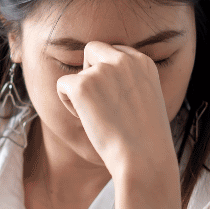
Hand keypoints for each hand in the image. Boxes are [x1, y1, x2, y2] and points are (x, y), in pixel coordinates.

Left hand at [55, 42, 176, 179]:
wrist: (144, 158)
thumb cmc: (146, 139)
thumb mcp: (147, 99)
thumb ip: (129, 82)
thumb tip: (104, 81)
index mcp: (143, 62)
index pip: (115, 51)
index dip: (107, 73)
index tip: (114, 97)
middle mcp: (123, 60)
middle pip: (93, 50)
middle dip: (89, 72)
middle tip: (99, 103)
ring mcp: (102, 71)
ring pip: (77, 72)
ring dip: (81, 94)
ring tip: (99, 118)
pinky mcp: (82, 85)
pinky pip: (62, 85)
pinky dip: (67, 104)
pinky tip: (87, 120)